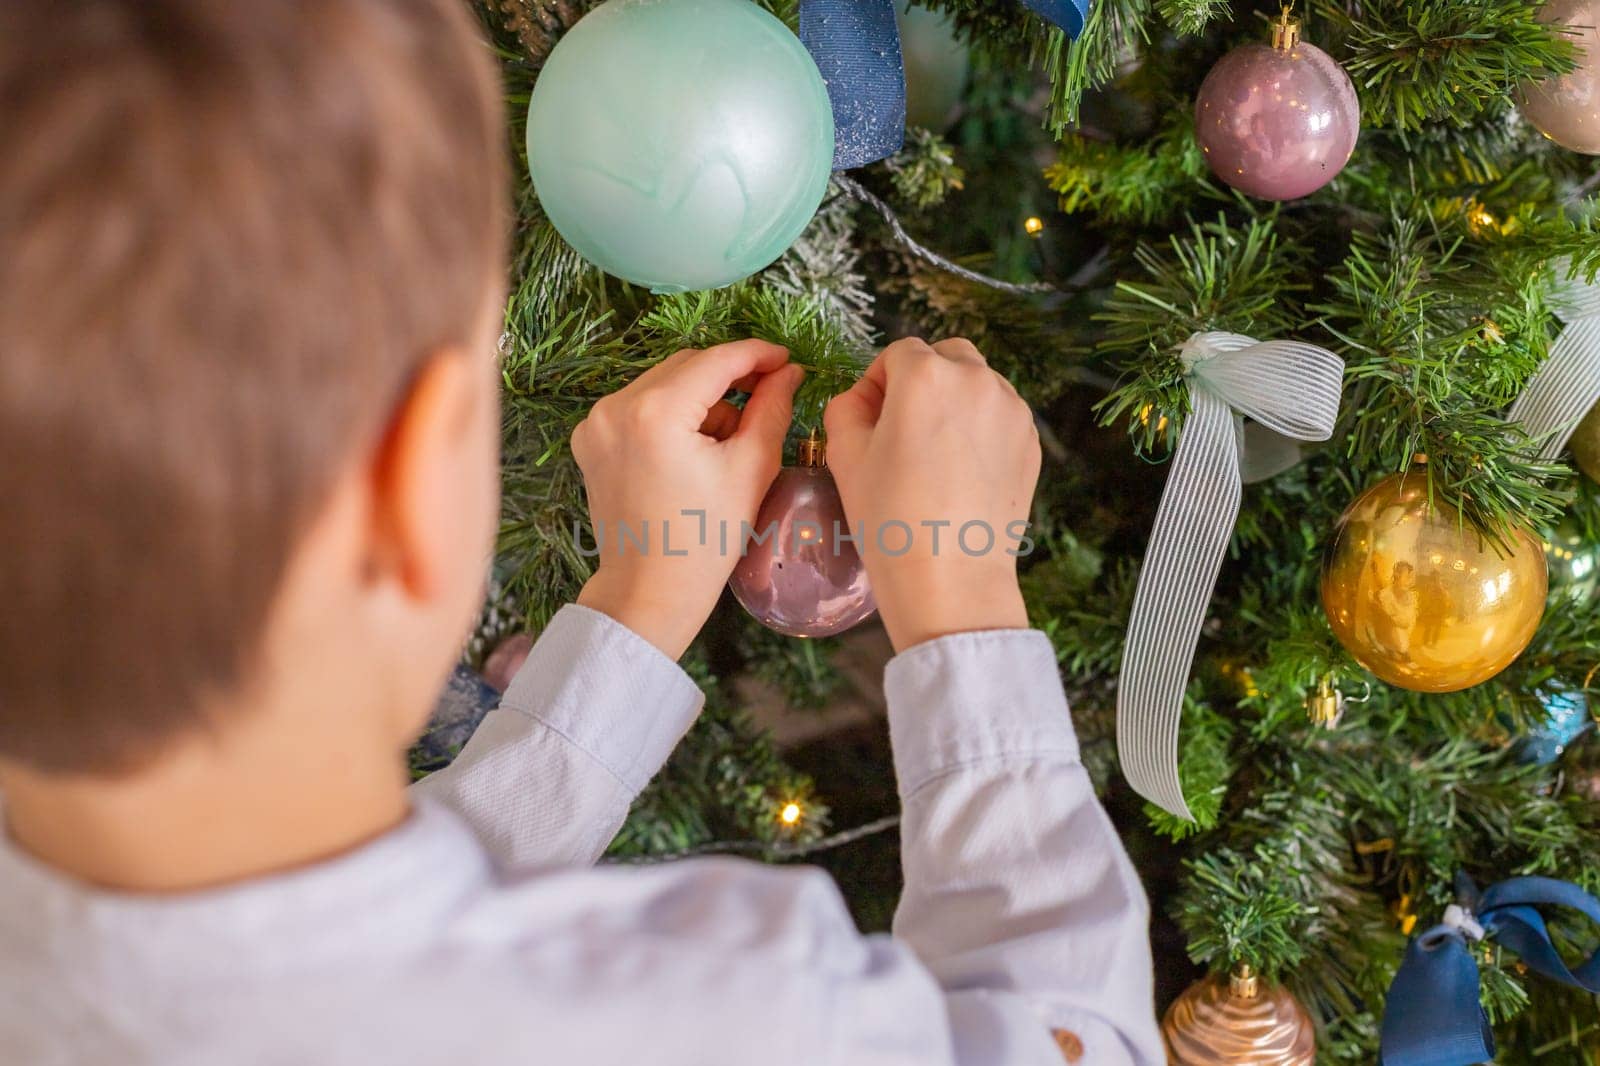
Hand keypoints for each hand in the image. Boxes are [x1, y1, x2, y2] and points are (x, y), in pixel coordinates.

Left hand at [571, 339, 802, 657]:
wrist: (649, 591)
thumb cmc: (706, 539)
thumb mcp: (751, 469)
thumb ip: (771, 408)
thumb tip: (787, 372)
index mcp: (655, 412)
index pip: (715, 361)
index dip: (756, 355)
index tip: (786, 359)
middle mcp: (615, 407)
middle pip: (685, 366)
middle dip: (728, 377)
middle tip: (768, 392)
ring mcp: (596, 423)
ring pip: (663, 384)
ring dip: (700, 397)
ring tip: (730, 437)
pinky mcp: (590, 440)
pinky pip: (640, 407)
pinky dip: (671, 415)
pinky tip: (695, 447)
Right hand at [824, 337, 1038, 652]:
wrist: (951, 578)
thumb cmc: (890, 518)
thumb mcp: (845, 457)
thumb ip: (846, 406)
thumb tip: (864, 397)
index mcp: (925, 376)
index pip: (898, 352)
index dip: (878, 381)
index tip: (871, 418)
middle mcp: (976, 381)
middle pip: (946, 355)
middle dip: (923, 379)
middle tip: (904, 428)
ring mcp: (1011, 410)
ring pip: (978, 383)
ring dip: (955, 400)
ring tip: (936, 453)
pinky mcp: (1031, 441)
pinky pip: (1001, 415)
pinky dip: (981, 428)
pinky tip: (962, 472)